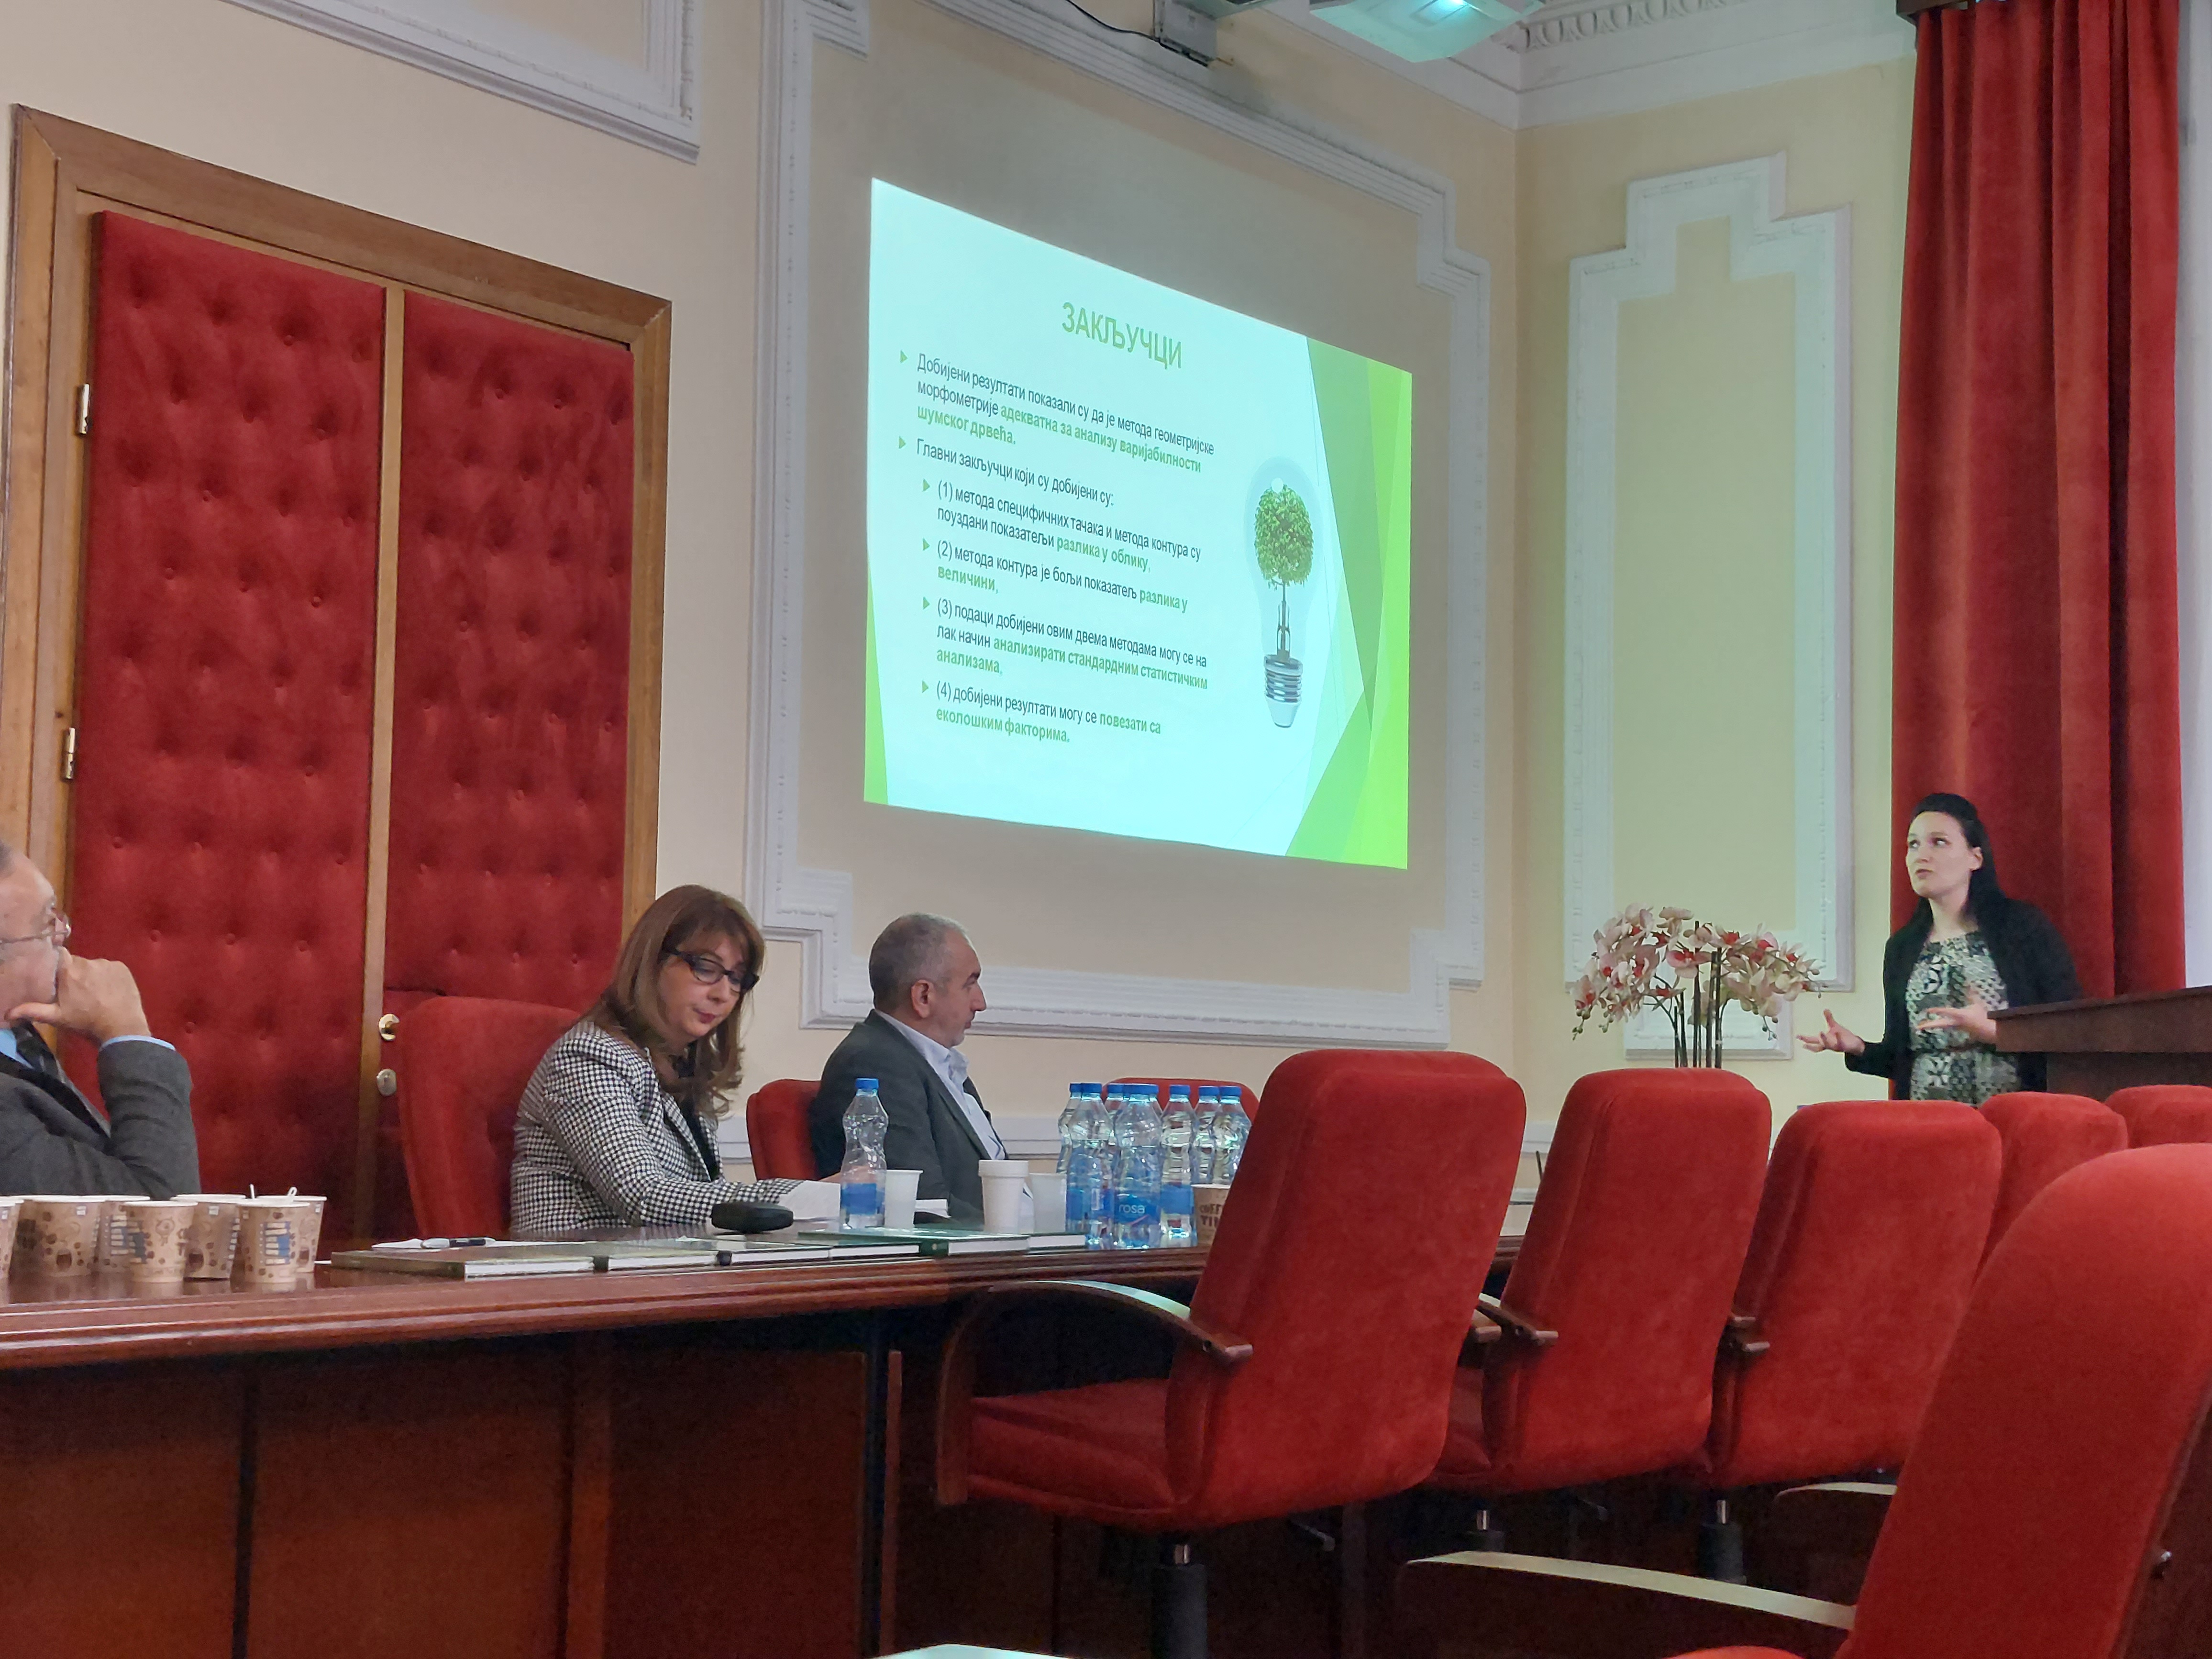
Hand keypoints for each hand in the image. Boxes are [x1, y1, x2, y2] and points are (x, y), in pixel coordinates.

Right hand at [7, 949, 151, 1043]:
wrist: (121, 1028)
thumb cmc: (86, 1022)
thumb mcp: (57, 1017)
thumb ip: (32, 1010)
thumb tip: (8, 1014)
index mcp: (69, 971)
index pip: (59, 954)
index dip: (57, 962)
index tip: (57, 973)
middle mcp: (88, 962)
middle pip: (76, 962)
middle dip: (73, 973)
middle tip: (75, 990)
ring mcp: (107, 963)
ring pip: (93, 965)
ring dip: (91, 975)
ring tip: (94, 992)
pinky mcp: (122, 967)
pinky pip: (110, 968)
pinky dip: (107, 976)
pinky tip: (109, 990)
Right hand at [1797, 1009, 1865, 1055]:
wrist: (1854, 1044)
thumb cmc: (1843, 1037)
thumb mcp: (1834, 1026)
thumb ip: (1829, 1018)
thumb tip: (1825, 1009)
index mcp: (1824, 1040)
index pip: (1811, 1040)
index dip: (1804, 1038)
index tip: (1798, 1036)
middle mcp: (1828, 1044)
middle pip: (1816, 1045)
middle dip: (1809, 1043)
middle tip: (1803, 1042)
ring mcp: (1835, 1046)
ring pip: (1827, 1044)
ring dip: (1823, 1039)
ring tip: (1820, 1033)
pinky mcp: (1843, 1046)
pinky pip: (1840, 1042)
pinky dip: (1838, 1038)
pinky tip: (1837, 1032)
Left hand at [1917, 994, 1997, 1044]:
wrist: (1989, 1030)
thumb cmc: (1982, 1015)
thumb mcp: (1977, 1003)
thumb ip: (1971, 994)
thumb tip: (1969, 983)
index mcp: (1959, 1015)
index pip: (1945, 1011)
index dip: (1936, 1010)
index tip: (1927, 1010)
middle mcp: (1955, 1022)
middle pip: (1939, 1024)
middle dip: (1929, 1025)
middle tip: (1917, 1027)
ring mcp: (1956, 1028)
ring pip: (1942, 1026)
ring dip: (1932, 1025)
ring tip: (1922, 1026)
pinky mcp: (1959, 1030)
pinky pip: (1947, 1027)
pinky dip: (1941, 1025)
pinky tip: (1936, 1024)